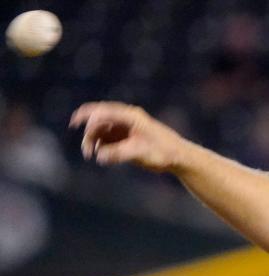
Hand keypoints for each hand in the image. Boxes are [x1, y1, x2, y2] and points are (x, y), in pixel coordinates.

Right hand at [69, 101, 188, 171]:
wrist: (179, 157)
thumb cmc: (163, 152)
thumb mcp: (139, 153)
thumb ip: (118, 153)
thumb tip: (99, 156)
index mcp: (130, 116)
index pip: (103, 111)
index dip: (86, 115)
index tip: (74, 123)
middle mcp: (127, 118)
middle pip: (99, 120)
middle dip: (89, 133)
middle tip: (87, 152)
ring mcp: (126, 127)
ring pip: (102, 129)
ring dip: (94, 140)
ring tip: (93, 155)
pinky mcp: (127, 137)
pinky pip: (108, 137)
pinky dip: (102, 145)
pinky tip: (101, 155)